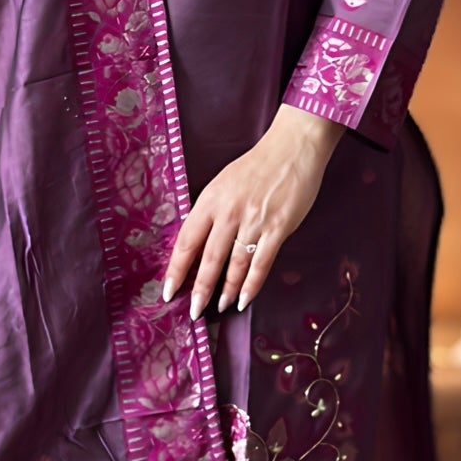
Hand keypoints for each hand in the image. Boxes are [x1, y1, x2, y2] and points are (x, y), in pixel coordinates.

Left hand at [162, 105, 345, 319]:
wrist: (292, 149)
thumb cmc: (256, 167)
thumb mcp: (222, 184)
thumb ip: (211, 212)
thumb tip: (199, 245)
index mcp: (210, 201)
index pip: (186, 241)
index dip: (176, 270)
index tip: (168, 292)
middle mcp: (229, 213)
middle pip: (208, 260)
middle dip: (199, 290)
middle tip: (194, 311)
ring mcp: (254, 221)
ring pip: (234, 265)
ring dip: (225, 290)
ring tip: (219, 306)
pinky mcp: (277, 228)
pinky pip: (261, 264)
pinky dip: (251, 285)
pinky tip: (243, 298)